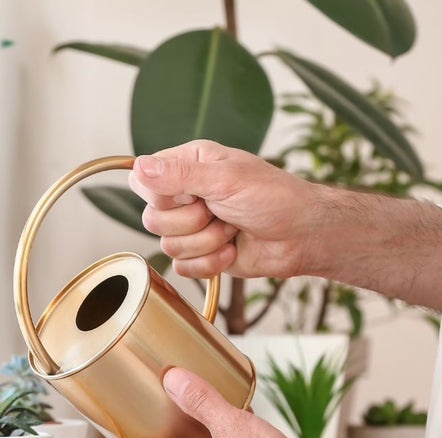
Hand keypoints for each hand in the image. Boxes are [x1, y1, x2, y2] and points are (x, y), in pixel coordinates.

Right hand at [128, 140, 323, 279]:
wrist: (303, 236)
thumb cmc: (275, 197)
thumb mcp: (226, 179)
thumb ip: (180, 175)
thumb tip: (139, 166)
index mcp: (189, 165)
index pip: (143, 181)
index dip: (162, 196)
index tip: (193, 194)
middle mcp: (186, 195)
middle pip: (152, 220)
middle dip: (192, 223)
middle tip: (221, 212)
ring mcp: (193, 226)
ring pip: (169, 246)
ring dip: (207, 242)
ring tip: (233, 230)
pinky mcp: (202, 254)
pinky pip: (183, 268)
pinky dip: (211, 263)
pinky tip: (232, 249)